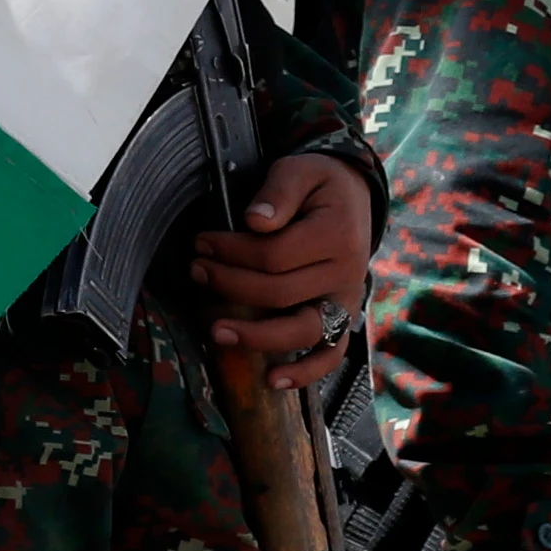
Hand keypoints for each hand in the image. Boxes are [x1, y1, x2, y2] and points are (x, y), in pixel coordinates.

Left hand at [191, 151, 373, 392]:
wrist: (352, 198)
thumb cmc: (318, 185)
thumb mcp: (300, 170)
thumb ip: (278, 192)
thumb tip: (252, 221)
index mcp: (337, 234)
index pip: (274, 255)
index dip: (232, 252)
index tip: (202, 243)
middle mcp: (346, 273)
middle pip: (280, 292)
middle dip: (230, 284)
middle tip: (197, 271)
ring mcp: (346, 301)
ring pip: (304, 330)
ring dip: (257, 336)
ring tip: (216, 331)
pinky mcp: (343, 319)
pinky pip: (330, 355)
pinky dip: (305, 373)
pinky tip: (272, 380)